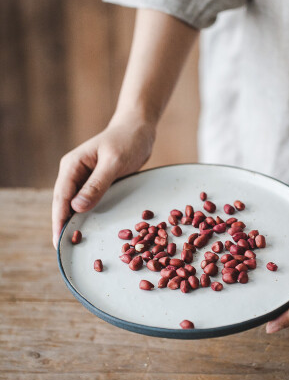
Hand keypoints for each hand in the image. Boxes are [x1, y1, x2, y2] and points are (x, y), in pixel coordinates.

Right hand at [52, 120, 154, 247]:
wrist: (139, 129)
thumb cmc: (128, 140)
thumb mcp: (114, 162)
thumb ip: (97, 184)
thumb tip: (76, 208)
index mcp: (73, 166)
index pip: (61, 198)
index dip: (59, 220)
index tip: (58, 242)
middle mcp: (75, 173)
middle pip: (64, 204)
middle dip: (63, 226)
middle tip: (64, 251)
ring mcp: (85, 178)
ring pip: (76, 205)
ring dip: (74, 223)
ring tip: (75, 245)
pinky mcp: (98, 182)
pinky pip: (89, 202)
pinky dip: (88, 215)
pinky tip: (92, 228)